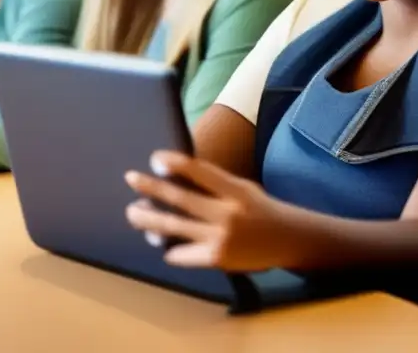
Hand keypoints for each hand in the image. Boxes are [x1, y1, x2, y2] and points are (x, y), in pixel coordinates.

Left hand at [124, 150, 299, 270]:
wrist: (286, 239)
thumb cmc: (258, 208)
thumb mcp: (241, 187)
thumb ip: (213, 183)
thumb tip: (172, 177)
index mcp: (234, 190)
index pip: (199, 171)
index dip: (175, 163)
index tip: (154, 158)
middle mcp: (227, 213)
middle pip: (180, 199)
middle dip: (151, 187)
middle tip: (131, 178)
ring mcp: (220, 238)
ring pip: (174, 227)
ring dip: (148, 219)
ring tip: (133, 212)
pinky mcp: (216, 259)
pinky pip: (182, 254)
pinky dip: (169, 248)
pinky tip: (161, 243)